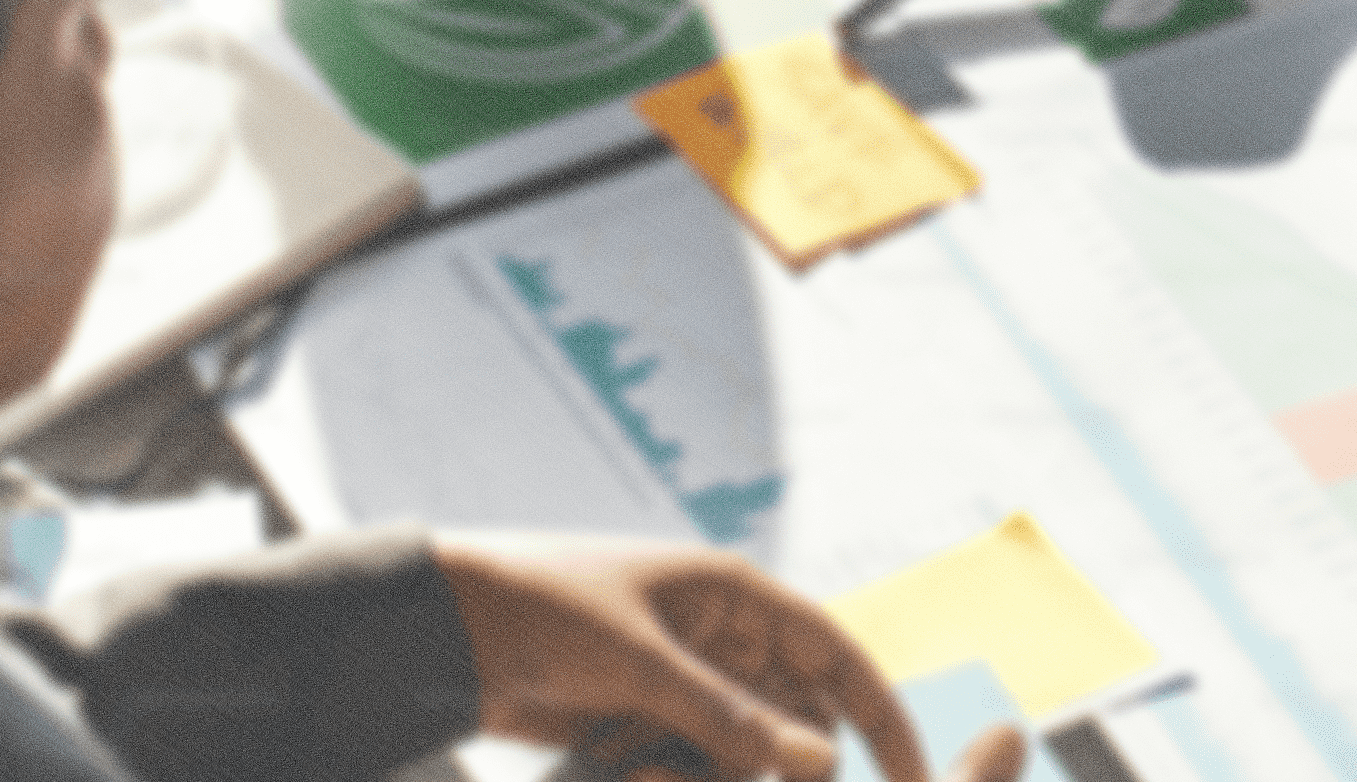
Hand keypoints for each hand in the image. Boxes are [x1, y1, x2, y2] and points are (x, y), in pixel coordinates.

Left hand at [431, 537, 1024, 781]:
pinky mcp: (644, 721)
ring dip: (737, 774)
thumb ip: (727, 715)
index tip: (915, 777)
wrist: (442, 630)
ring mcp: (682, 681)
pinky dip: (693, 778)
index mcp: (732, 593)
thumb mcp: (638, 661)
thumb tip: (821, 762)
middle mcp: (720, 635)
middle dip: (798, 765)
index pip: (836, 654)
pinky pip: (697, 762)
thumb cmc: (542, 610)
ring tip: (682, 774)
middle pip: (796, 713)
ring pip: (747, 748)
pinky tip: (654, 779)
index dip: (883, 714)